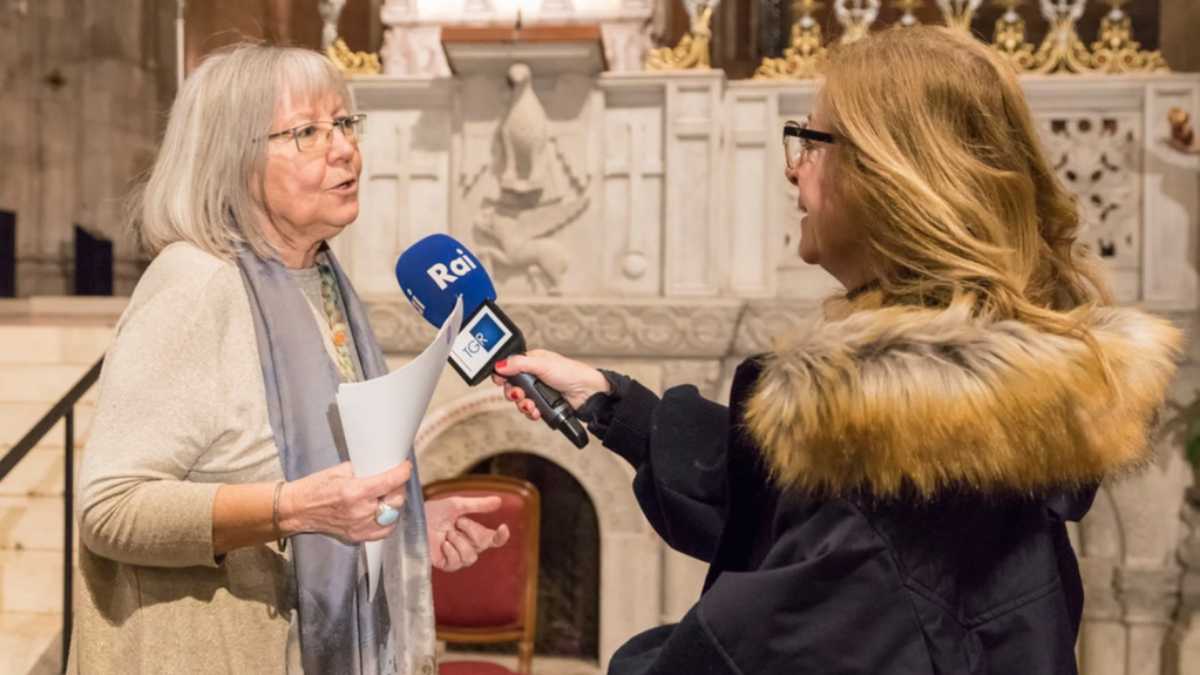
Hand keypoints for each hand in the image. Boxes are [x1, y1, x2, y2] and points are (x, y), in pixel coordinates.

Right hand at [278, 460, 410, 543]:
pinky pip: (383, 531)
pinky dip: (388, 521)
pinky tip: (384, 512)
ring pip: (393, 516)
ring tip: (388, 495)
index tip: (406, 466)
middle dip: (399, 487)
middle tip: (395, 480)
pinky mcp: (357, 537)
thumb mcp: (338, 471)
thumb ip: (362, 471)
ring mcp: (360, 527)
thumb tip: (380, 467)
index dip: (403, 472)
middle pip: (396, 500)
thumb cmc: (314, 487)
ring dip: (394, 504)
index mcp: (355, 492)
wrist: (296, 510)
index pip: (390, 482)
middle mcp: (361, 512)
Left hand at [425, 496, 510, 571]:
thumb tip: (499, 501)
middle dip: (472, 530)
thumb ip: (478, 505)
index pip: (493, 539)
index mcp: (473, 532)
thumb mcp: (456, 504)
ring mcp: (457, 557)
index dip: (501, 536)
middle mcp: (468, 546)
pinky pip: (457, 562)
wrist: (413, 521)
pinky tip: (443, 544)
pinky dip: (451, 551)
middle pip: (483, 545)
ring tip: (447, 533)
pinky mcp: (446, 564)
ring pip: (471, 556)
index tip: (503, 527)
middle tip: (458, 522)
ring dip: (459, 542)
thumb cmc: (433, 512)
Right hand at [491, 349, 609, 418]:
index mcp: (532, 361)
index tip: (500, 381)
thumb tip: (500, 365)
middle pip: (511, 386)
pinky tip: (537, 412)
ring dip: (523, 405)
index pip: (509, 367)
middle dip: (513, 393)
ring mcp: (538, 390)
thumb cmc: (571, 373)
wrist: (588, 393)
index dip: (502, 375)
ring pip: (520, 400)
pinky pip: (529, 410)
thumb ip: (519, 364)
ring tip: (531, 405)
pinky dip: (531, 413)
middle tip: (520, 394)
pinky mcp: (543, 404)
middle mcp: (533, 375)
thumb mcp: (542, 365)